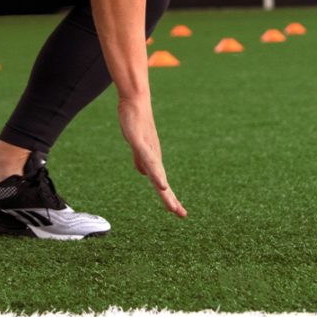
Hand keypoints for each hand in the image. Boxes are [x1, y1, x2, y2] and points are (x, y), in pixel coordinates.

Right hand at [118, 97, 187, 217]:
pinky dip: (155, 173)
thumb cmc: (136, 121)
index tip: (179, 213)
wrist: (135, 101)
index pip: (161, 182)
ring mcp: (147, 149)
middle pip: (162, 182)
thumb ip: (140, 160)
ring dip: (164, 189)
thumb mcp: (138, 145)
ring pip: (157, 173)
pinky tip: (161, 182)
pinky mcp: (139, 140)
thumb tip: (143, 173)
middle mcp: (154, 156)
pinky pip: (147, 160)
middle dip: (170, 199)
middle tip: (181, 215)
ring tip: (171, 203)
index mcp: (152, 159)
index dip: (170, 198)